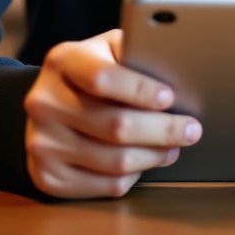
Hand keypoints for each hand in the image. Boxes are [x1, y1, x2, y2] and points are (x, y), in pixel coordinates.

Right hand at [24, 28, 202, 198]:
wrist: (48, 103)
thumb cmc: (91, 71)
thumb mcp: (106, 48)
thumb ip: (133, 52)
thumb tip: (176, 69)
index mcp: (62, 61)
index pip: (103, 78)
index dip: (140, 90)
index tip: (170, 97)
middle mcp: (44, 102)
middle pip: (115, 126)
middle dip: (163, 129)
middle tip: (191, 129)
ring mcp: (42, 143)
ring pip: (114, 161)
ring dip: (154, 155)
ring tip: (175, 146)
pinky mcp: (47, 176)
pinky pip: (105, 185)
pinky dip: (135, 175)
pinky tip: (148, 160)